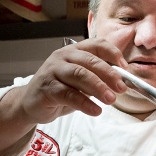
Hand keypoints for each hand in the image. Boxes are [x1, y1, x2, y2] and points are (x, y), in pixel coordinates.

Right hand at [13, 38, 127, 124]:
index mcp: (74, 51)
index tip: (125, 68)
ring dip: (98, 87)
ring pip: (79, 75)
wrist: (30, 103)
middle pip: (90, 61)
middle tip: (121, 88)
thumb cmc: (59, 90)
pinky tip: (96, 111)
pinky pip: (68, 95)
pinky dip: (84, 103)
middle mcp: (63, 57)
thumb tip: (121, 83)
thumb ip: (97, 79)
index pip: (97, 44)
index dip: (113, 54)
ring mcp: (53, 71)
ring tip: (111, 99)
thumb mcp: (80, 82)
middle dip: (109, 74)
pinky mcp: (47, 88)